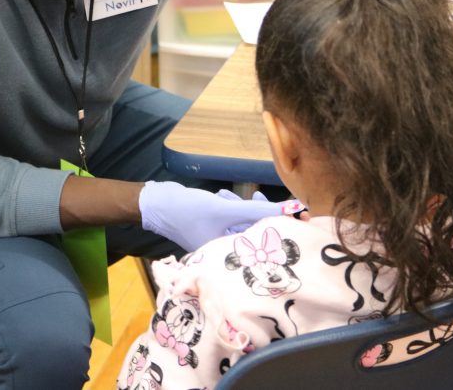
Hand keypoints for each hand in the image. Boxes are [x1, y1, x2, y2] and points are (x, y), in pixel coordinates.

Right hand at [138, 182, 281, 250]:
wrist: (157, 203)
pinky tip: (221, 197)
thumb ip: (256, 209)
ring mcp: (217, 238)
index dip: (279, 228)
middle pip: (254, 233)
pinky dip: (230, 207)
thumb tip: (288, 208)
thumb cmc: (188, 211)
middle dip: (258, 214)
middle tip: (264, 199)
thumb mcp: (223, 209)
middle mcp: (223, 251)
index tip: (295, 216)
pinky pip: (230, 218)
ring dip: (241, 207)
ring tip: (227, 197)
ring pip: (241, 223)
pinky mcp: (211, 227)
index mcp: (227, 256)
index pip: (262, 244)